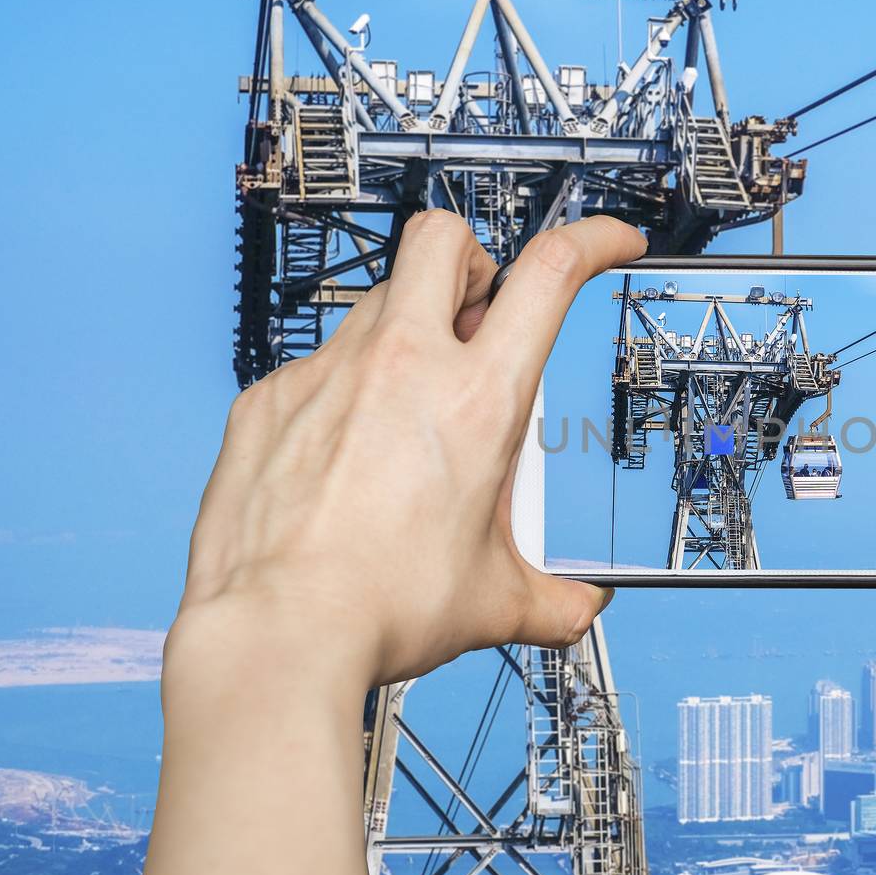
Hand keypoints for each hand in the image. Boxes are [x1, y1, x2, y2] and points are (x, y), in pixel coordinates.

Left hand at [172, 209, 644, 685]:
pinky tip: (346, 456)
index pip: (549, 273)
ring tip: (410, 411)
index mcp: (477, 401)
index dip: (591, 239)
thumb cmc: (380, 610)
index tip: (608, 243)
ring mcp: (327, 375)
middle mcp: (402, 366)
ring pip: (377, 300)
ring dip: (409, 331)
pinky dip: (343, 391)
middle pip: (443, 240)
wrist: (276, 635)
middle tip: (479, 320)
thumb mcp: (495, 602)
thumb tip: (578, 608)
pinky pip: (316, 365)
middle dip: (473, 262)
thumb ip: (553, 599)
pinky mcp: (268, 400)